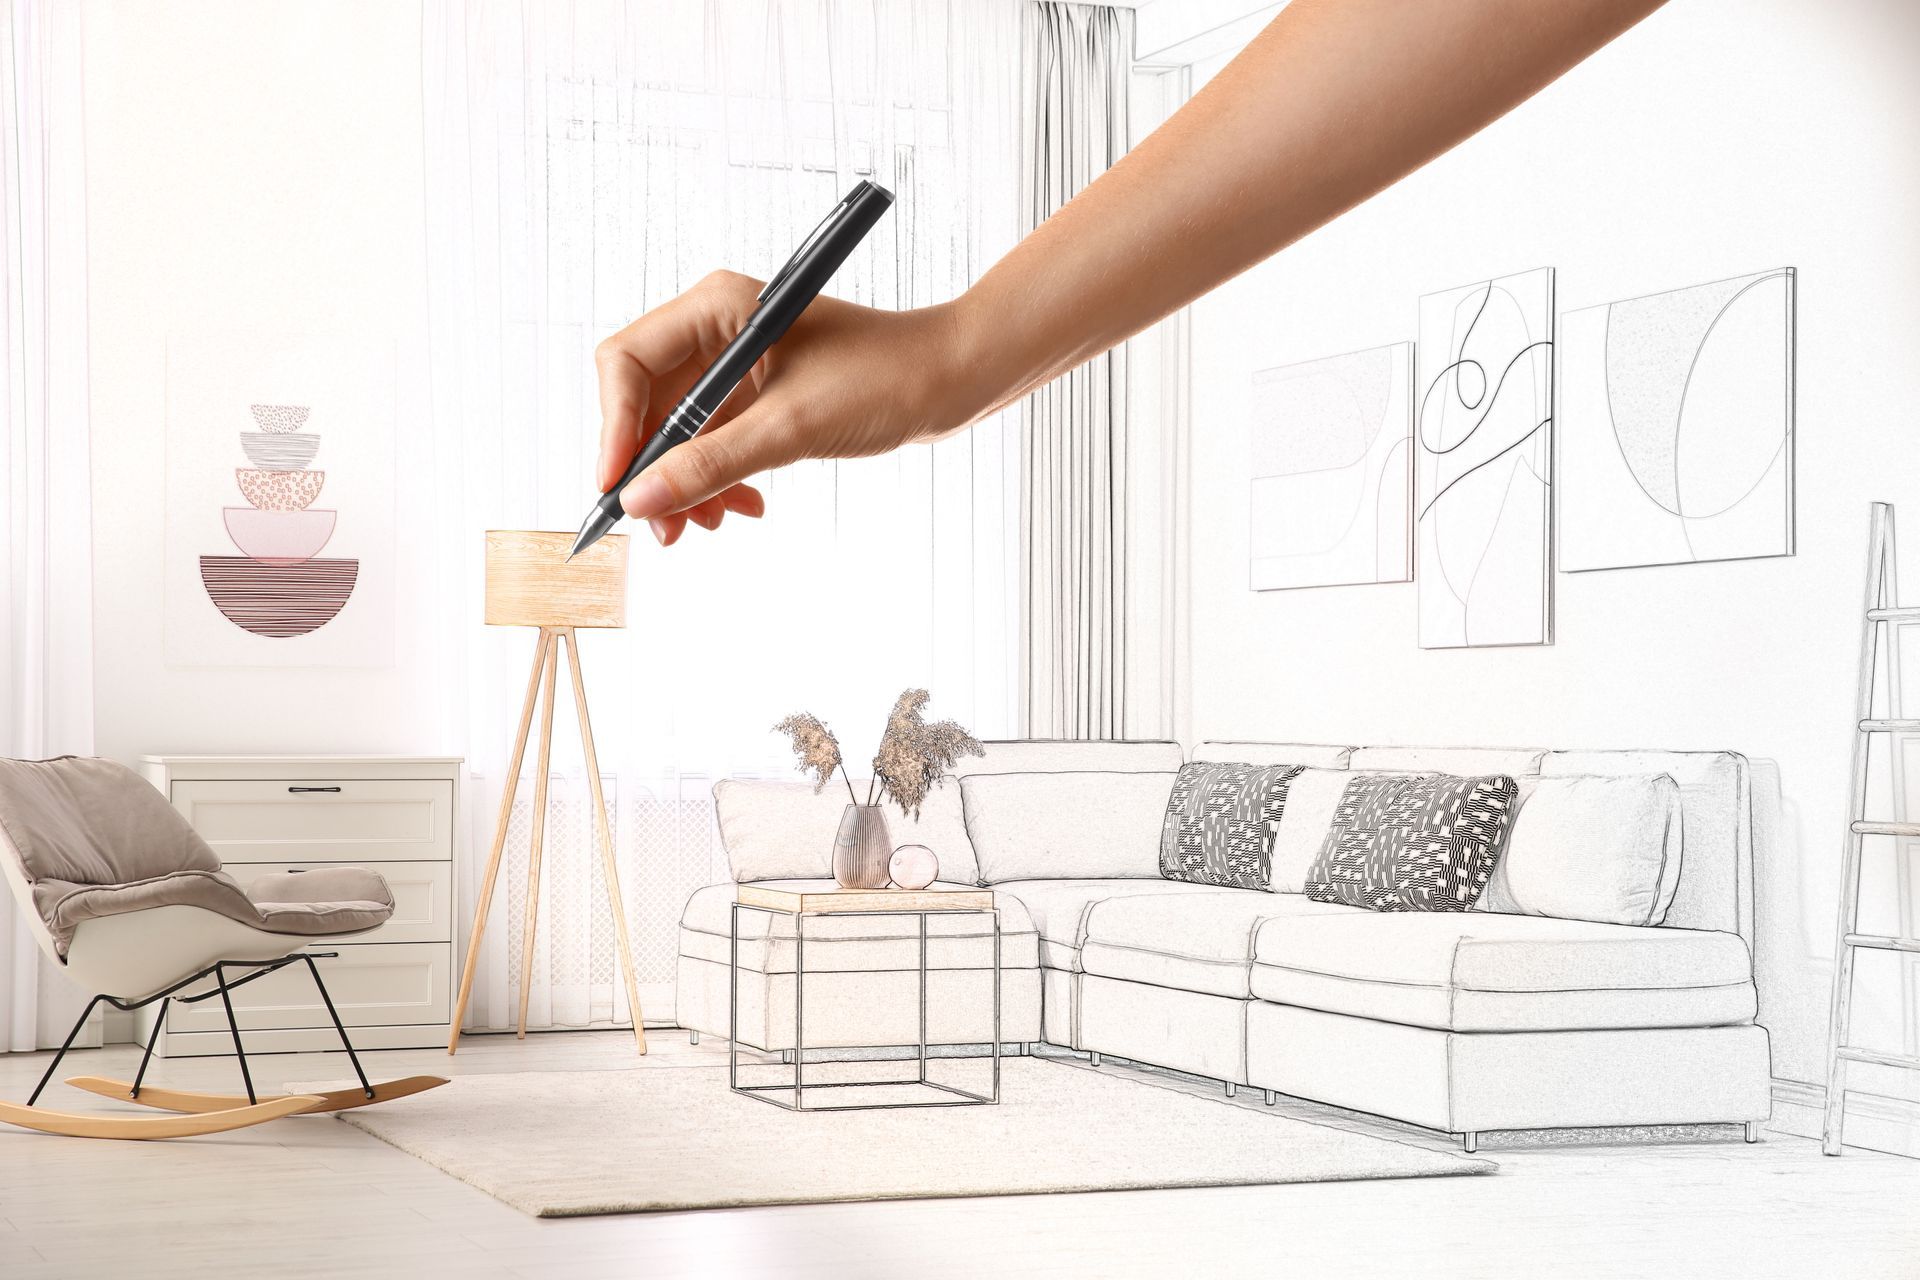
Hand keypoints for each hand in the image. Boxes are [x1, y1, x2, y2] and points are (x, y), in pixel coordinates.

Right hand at [594, 271, 980, 545]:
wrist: (954, 378)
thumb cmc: (887, 379)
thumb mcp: (791, 429)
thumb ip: (711, 465)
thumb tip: (639, 502)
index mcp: (717, 306)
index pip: (627, 362)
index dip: (614, 428)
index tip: (618, 488)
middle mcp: (718, 327)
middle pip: (646, 402)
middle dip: (653, 468)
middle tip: (665, 528)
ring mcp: (737, 362)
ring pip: (678, 431)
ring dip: (687, 482)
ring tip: (711, 523)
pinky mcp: (759, 393)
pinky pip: (714, 441)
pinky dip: (719, 477)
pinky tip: (744, 506)